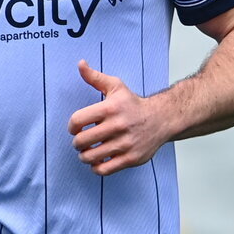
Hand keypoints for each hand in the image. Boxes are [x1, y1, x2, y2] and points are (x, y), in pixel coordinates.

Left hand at [68, 61, 166, 175]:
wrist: (162, 118)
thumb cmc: (134, 103)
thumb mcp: (115, 86)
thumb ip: (95, 77)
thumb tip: (80, 64)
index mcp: (110, 108)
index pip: (77, 121)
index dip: (71, 127)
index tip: (75, 129)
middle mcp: (118, 126)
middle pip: (82, 141)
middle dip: (77, 143)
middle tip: (81, 142)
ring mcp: (125, 144)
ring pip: (91, 157)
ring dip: (84, 156)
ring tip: (87, 152)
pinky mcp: (131, 158)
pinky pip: (104, 170)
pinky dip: (96, 167)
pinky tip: (98, 161)